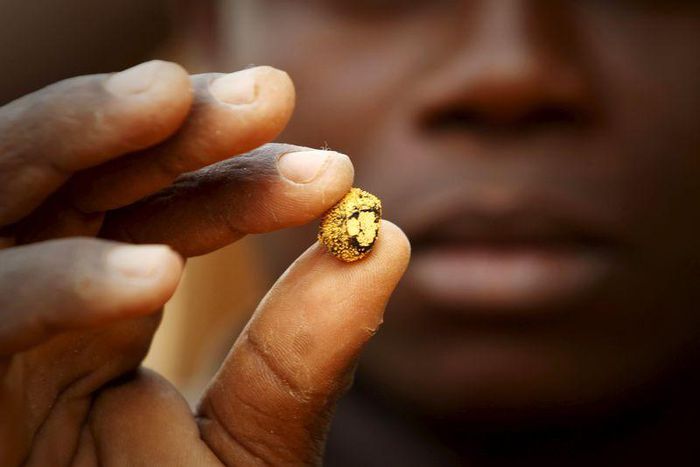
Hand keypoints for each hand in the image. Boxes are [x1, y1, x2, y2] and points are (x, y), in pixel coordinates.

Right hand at [0, 61, 409, 464]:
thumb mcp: (249, 449)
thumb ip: (303, 357)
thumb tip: (387, 241)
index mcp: (101, 313)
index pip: (167, 217)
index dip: (242, 182)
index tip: (334, 174)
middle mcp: (38, 306)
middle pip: (90, 181)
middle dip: (170, 130)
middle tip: (270, 96)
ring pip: (11, 198)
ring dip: (83, 136)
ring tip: (169, 96)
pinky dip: (54, 284)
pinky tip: (151, 276)